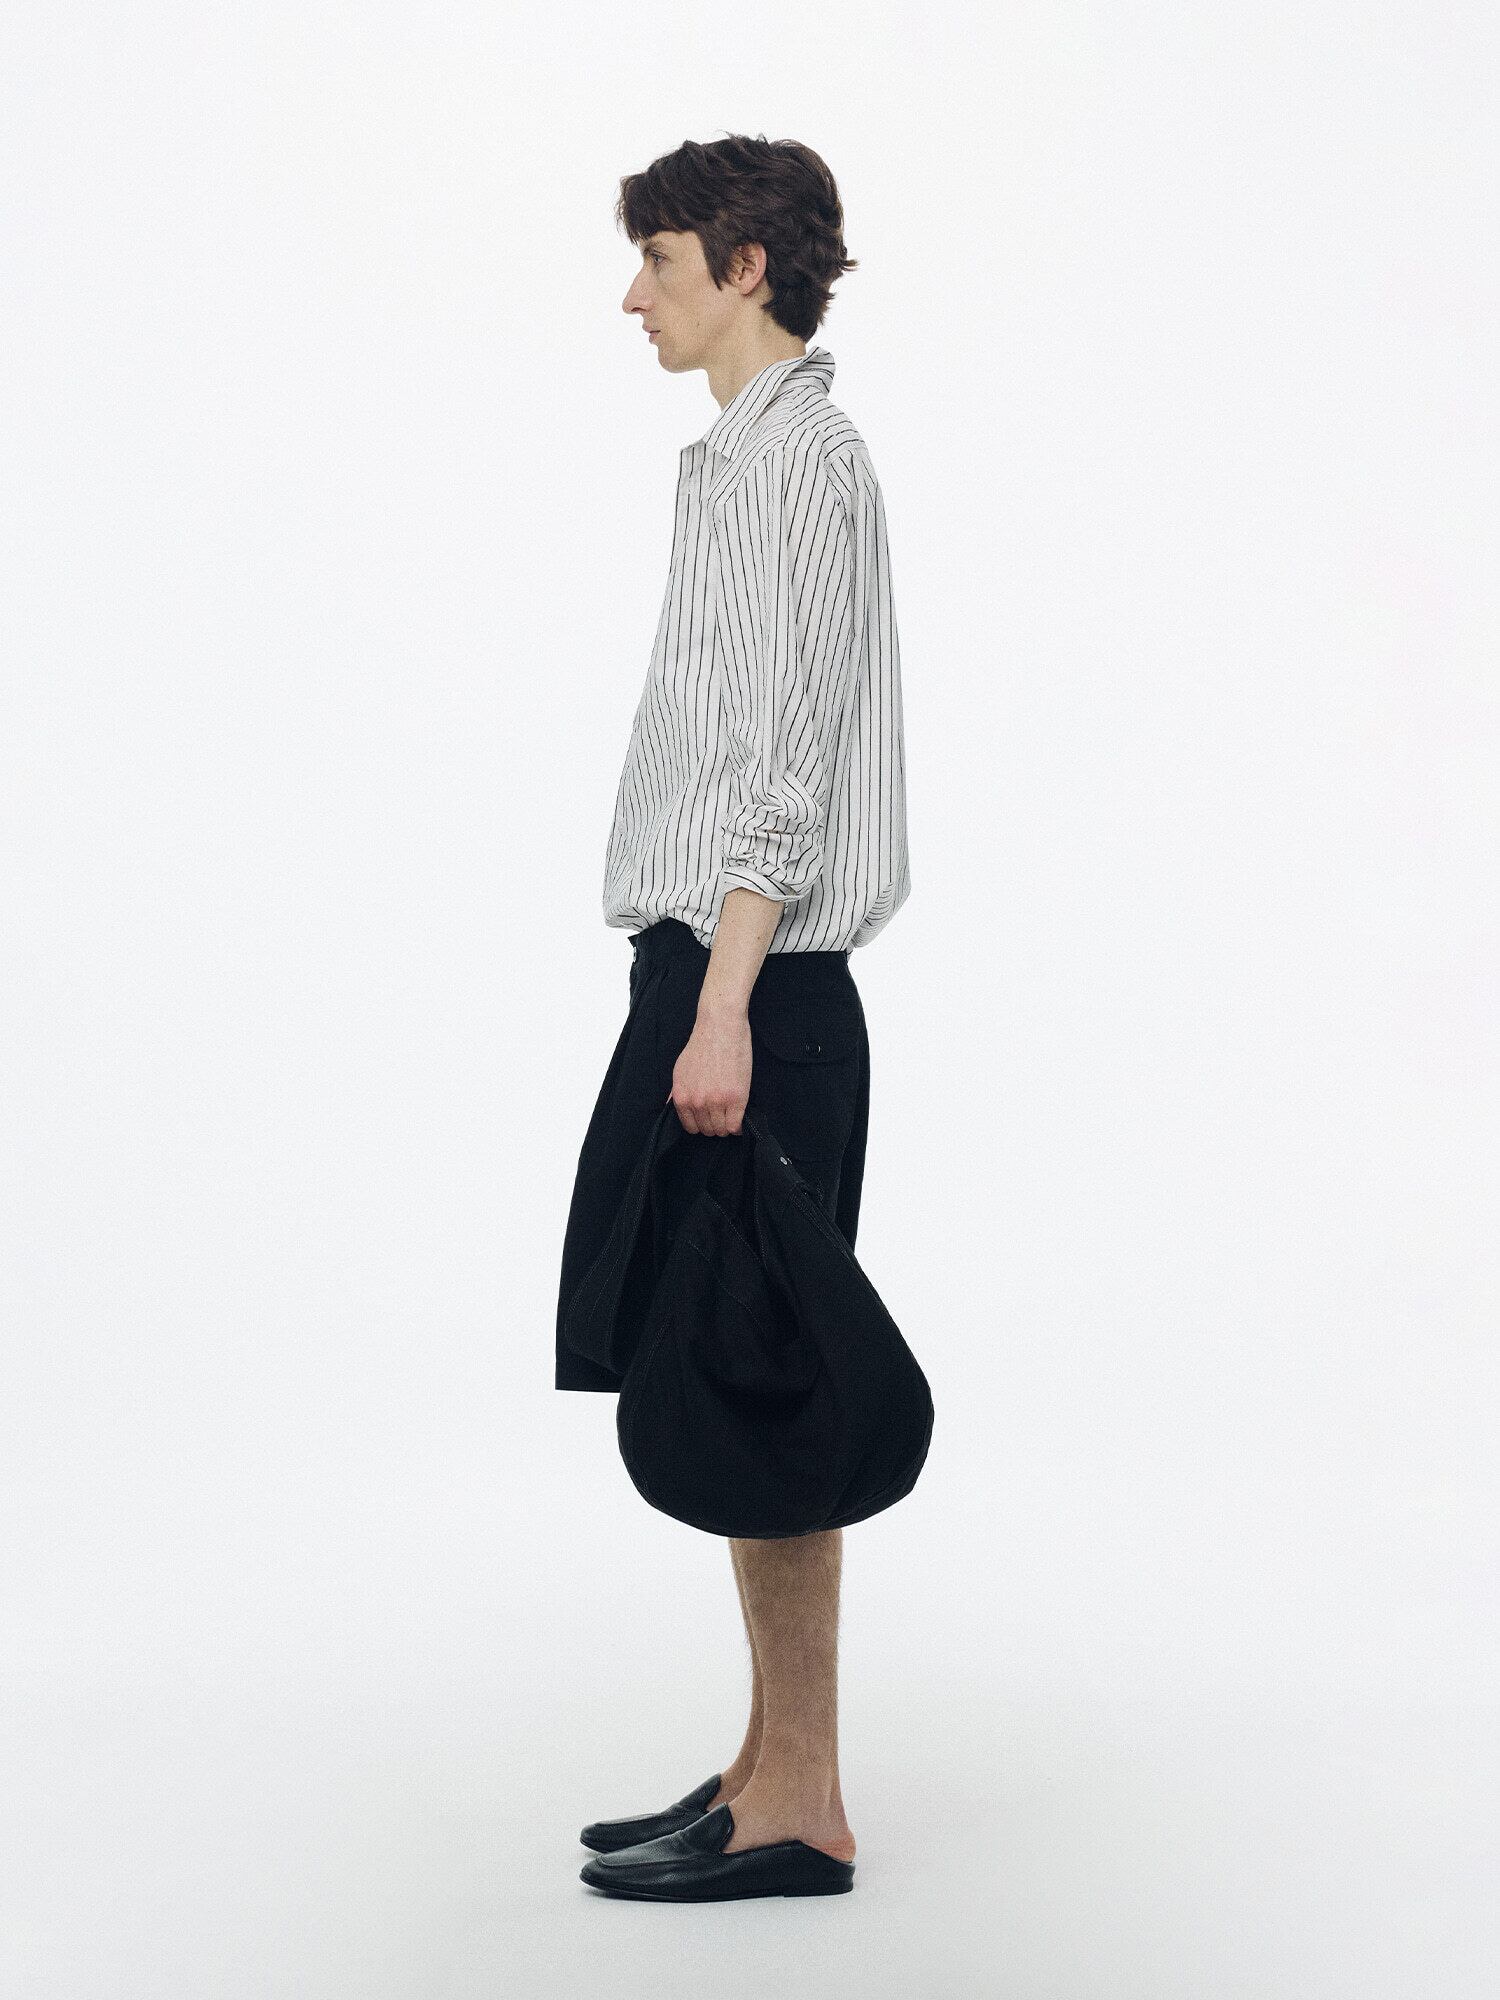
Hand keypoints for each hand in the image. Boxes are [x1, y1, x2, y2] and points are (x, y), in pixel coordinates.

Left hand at [667, 1005, 752, 1136]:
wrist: (721, 1027)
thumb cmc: (702, 1044)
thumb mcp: (680, 1070)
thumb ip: (677, 1092)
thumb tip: (673, 1106)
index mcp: (682, 1097)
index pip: (690, 1127)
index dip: (701, 1124)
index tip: (708, 1118)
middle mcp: (697, 1103)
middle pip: (707, 1130)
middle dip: (714, 1124)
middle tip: (721, 1114)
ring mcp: (717, 1102)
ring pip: (721, 1130)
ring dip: (726, 1125)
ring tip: (731, 1115)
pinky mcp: (736, 1099)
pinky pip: (735, 1126)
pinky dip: (738, 1126)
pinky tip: (739, 1117)